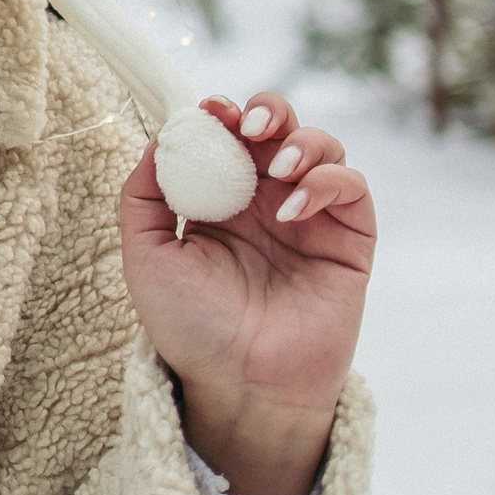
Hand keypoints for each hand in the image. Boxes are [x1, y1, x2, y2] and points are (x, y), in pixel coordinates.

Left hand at [118, 92, 375, 494]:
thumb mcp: (146, 256)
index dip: (221, 113)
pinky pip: (352, 189)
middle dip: (268, 109)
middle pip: (278, 127)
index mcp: (218, 198)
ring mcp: (310, 218)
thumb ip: (143, 195)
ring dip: (303, 141)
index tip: (210, 111)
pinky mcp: (348, 241)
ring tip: (277, 167)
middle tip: (248, 125)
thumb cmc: (190, 326)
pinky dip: (327, 182)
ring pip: (322, 147)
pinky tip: (293, 208)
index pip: (226, 135)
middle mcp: (265, 200)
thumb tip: (161, 135)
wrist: (239, 385)